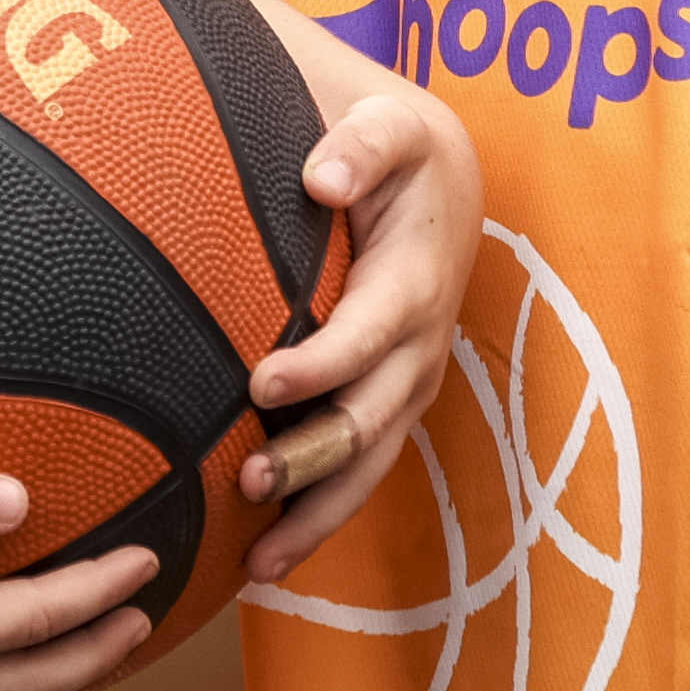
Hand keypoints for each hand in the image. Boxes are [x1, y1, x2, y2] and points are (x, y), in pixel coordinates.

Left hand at [240, 72, 478, 581]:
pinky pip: (358, 473)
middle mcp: (418, 350)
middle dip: (313, 456)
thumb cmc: (398, 152)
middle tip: (249, 481)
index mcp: (415, 284)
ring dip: (317, 513)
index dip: (323, 364)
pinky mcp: (386, 408)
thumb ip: (363, 142)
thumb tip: (324, 174)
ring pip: (368, 466)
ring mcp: (405, 387)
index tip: (262, 383)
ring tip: (259, 559)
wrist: (440, 181)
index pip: (369, 334)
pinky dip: (317, 520)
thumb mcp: (392, 126)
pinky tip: (264, 564)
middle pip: (371, 420)